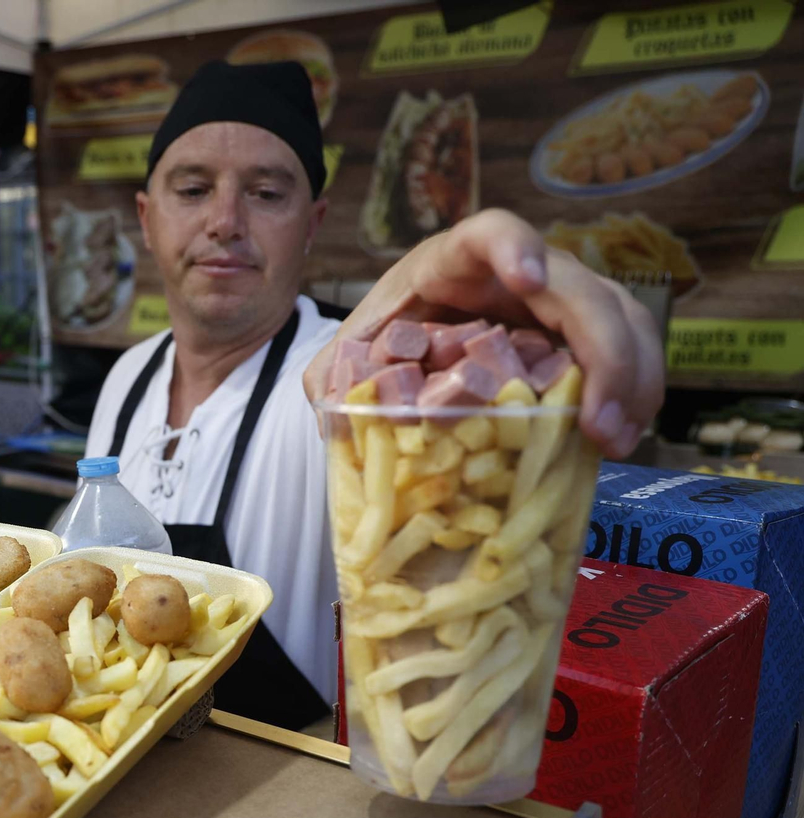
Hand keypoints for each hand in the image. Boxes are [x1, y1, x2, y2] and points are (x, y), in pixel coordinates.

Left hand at [303, 209, 663, 458]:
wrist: (411, 344)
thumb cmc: (387, 338)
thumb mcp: (353, 353)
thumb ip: (336, 373)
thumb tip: (331, 408)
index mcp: (455, 259)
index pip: (494, 231)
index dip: (515, 247)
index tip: (528, 280)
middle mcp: (521, 270)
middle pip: (580, 287)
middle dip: (601, 349)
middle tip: (595, 419)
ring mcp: (560, 299)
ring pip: (621, 317)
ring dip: (630, 378)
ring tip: (613, 439)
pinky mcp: (583, 335)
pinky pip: (629, 351)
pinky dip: (633, 393)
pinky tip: (619, 438)